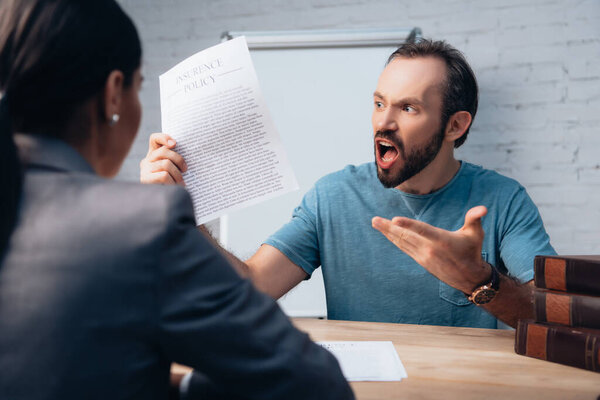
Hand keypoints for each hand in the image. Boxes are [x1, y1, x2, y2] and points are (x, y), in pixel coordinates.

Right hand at [140, 133, 186, 184]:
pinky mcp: (145, 179)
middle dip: (178, 160)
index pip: (154, 139)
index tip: (175, 144)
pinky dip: (172, 182)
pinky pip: (163, 175)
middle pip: (164, 151)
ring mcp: (145, 169)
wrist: (160, 205)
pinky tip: (175, 187)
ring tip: (182, 183)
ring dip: (177, 174)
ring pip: (166, 164)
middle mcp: (147, 160)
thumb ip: (175, 162)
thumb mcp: (174, 171)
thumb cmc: (172, 185)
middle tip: (185, 170)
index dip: (164, 138)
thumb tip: (186, 162)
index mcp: (154, 155)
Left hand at [372, 206, 491, 293]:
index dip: (408, 225)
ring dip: (388, 233)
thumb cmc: (472, 251)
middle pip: (406, 236)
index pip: (422, 230)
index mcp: (442, 241)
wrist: (469, 277)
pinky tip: (387, 234)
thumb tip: (483, 208)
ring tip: (376, 223)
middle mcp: (430, 249)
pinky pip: (404, 248)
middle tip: (374, 220)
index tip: (394, 220)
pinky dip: (395, 240)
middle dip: (389, 228)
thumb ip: (474, 218)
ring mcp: (423, 256)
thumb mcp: (476, 234)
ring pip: (403, 242)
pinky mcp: (421, 261)